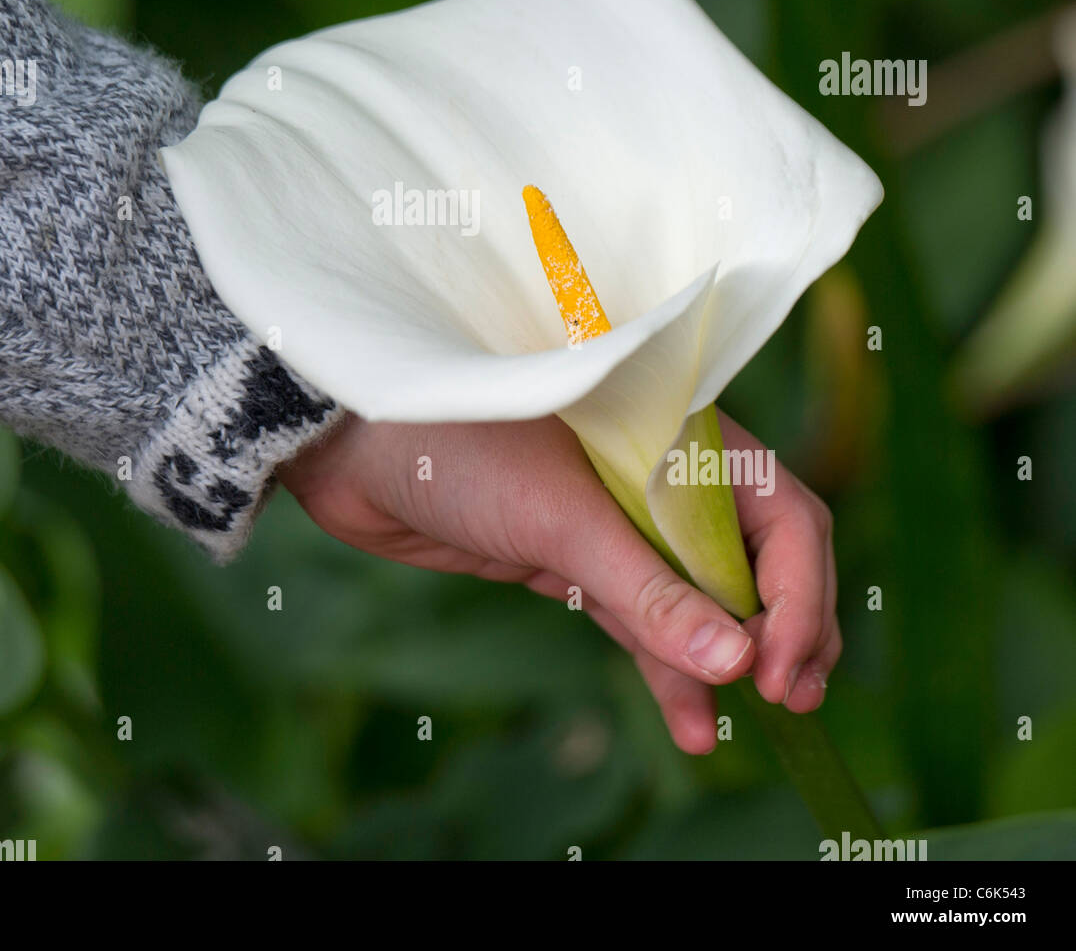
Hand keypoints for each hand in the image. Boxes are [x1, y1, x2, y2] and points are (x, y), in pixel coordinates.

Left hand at [280, 409, 839, 754]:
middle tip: (791, 698)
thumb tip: (738, 662)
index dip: (798, 591)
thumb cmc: (460, 443)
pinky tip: (694, 722)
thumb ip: (649, 590)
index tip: (779, 664)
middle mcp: (663, 474)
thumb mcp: (562, 518)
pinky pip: (643, 619)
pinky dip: (669, 666)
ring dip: (727, 660)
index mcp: (680, 432)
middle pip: (758, 558)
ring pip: (701, 598)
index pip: (781, 511)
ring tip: (755, 721)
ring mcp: (619, 520)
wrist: (356, 449)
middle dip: (783, 627)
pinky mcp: (575, 560)